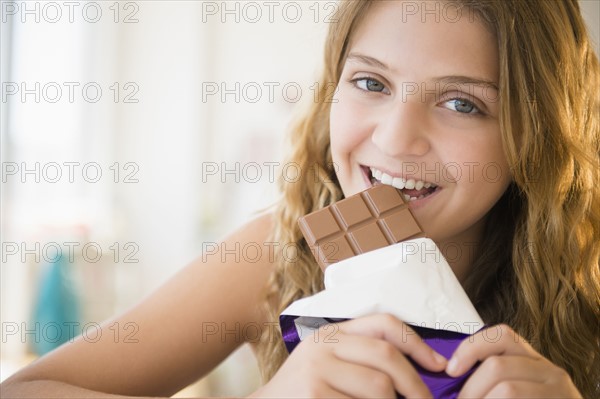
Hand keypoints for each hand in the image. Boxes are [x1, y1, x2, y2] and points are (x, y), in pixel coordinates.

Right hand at [250, 314, 447, 397]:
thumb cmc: (304, 391)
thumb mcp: (328, 363)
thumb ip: (360, 357)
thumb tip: (420, 368)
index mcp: (331, 333)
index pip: (383, 324)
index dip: (417, 343)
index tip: (438, 365)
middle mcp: (323, 346)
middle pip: (387, 357)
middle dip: (415, 384)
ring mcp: (316, 371)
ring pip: (379, 387)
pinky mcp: (313, 395)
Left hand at [446, 324, 581, 397]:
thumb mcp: (515, 385)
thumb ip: (490, 377)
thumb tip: (451, 372)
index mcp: (533, 360)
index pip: (501, 335)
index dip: (471, 348)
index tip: (451, 370)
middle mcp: (550, 372)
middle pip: (497, 366)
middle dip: (470, 389)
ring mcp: (559, 393)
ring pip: (507, 390)